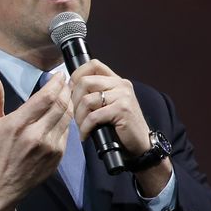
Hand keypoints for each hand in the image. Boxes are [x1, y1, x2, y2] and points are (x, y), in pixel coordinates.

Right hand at [0, 71, 71, 210]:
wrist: (1, 184)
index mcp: (18, 124)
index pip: (46, 98)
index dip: (56, 83)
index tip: (58, 75)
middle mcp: (37, 135)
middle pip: (61, 105)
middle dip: (66, 89)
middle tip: (65, 81)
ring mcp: (50, 147)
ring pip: (67, 118)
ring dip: (69, 103)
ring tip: (67, 94)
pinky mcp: (57, 156)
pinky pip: (67, 133)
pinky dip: (67, 120)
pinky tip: (63, 114)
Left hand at [70, 59, 171, 194]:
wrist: (141, 145)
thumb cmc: (121, 126)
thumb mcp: (109, 104)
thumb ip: (96, 92)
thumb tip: (70, 87)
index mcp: (116, 81)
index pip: (93, 64)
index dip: (77, 75)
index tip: (70, 90)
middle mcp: (121, 85)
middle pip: (85, 82)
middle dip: (74, 100)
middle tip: (74, 114)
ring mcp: (122, 96)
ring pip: (86, 100)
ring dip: (78, 116)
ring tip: (81, 126)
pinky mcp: (122, 110)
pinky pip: (93, 116)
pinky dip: (85, 127)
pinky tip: (85, 134)